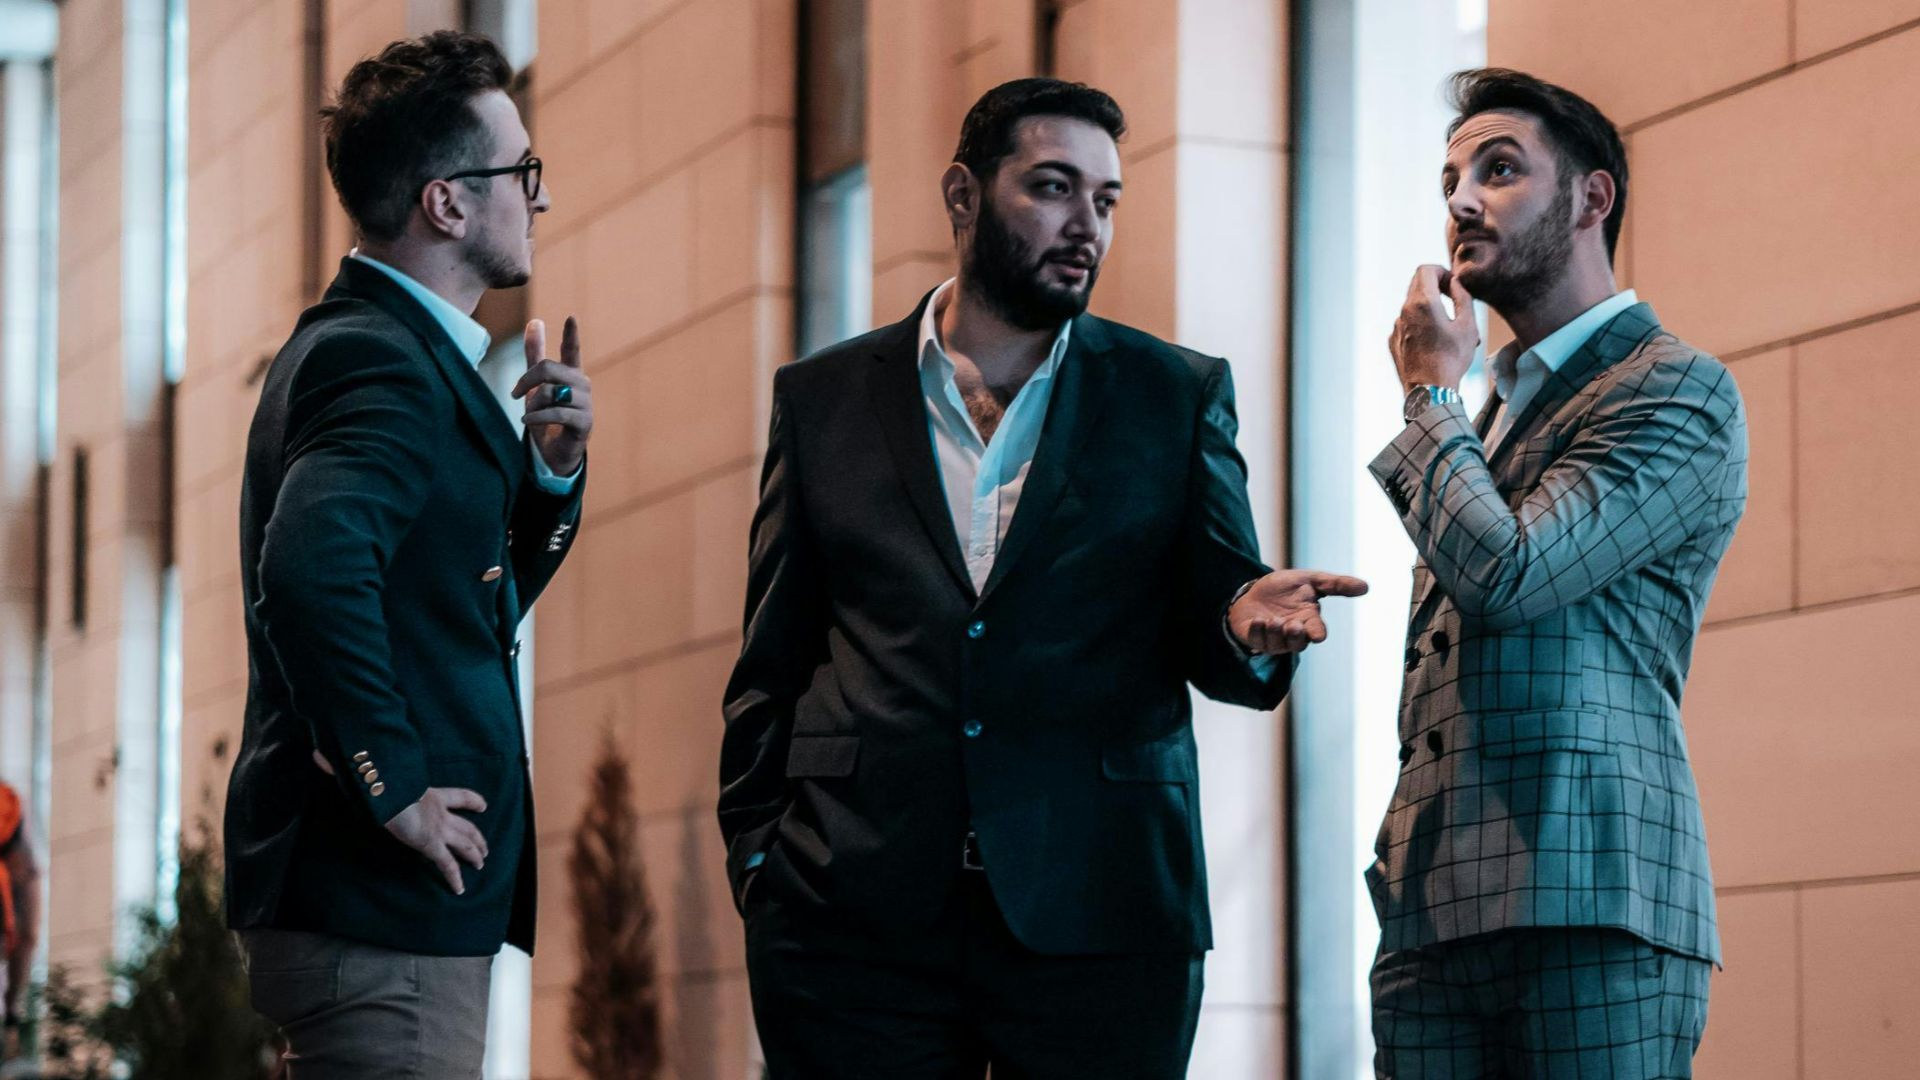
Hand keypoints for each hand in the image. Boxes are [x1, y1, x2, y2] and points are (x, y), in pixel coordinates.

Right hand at [383, 788, 489, 895]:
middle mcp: (443, 813)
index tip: (483, 807)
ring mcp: (440, 829)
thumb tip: (395, 801)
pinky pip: (448, 865)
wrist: (389, 792)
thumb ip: (407, 796)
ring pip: (466, 845)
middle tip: (484, 849)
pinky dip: (454, 878)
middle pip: (468, 827)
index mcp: (436, 796)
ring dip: (475, 855)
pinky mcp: (432, 845)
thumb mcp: (404, 789)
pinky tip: (459, 889)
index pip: (462, 797)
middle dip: (478, 839)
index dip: (474, 801)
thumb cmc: (389, 789)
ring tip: (480, 864)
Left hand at [513, 316, 592, 475]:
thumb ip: (536, 354)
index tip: (571, 317)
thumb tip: (535, 321)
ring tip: (529, 415)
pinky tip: (527, 421)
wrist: (556, 451)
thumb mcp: (538, 383)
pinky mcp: (585, 422)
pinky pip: (557, 412)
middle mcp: (582, 385)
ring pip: (551, 392)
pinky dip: (538, 417)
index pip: (572, 350)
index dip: (571, 334)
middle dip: (527, 380)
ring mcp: (586, 404)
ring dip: (534, 405)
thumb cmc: (548, 414)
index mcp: (571, 374)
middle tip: (515, 393)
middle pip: (550, 369)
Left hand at [1229, 569, 1369, 653]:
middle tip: (1292, 624)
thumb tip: (1366, 587)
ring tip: (1272, 620)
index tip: (1317, 635)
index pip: (1316, 632)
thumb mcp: (1309, 580)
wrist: (1254, 589)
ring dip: (1275, 633)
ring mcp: (1273, 638)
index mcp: (1308, 620)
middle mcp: (1292, 632)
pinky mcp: (1255, 637)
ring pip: (1278, 645)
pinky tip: (1258, 621)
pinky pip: (1257, 641)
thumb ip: (1335, 584)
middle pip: (1298, 643)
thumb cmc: (1284, 588)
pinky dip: (1258, 632)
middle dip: (1295, 636)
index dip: (1316, 633)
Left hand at [1388, 265, 1478, 393]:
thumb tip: (1456, 282)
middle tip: (1451, 299)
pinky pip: (1406, 324)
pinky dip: (1419, 324)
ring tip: (1448, 328)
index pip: (1425, 270)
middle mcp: (1404, 312)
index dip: (1441, 271)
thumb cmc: (1451, 360)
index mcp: (1422, 302)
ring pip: (1412, 306)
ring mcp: (1396, 327)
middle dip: (1435, 286)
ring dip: (1429, 307)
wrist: (1429, 392)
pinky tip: (1434, 342)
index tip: (1452, 285)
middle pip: (1416, 284)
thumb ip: (1463, 297)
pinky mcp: (1393, 341)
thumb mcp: (1467, 326)